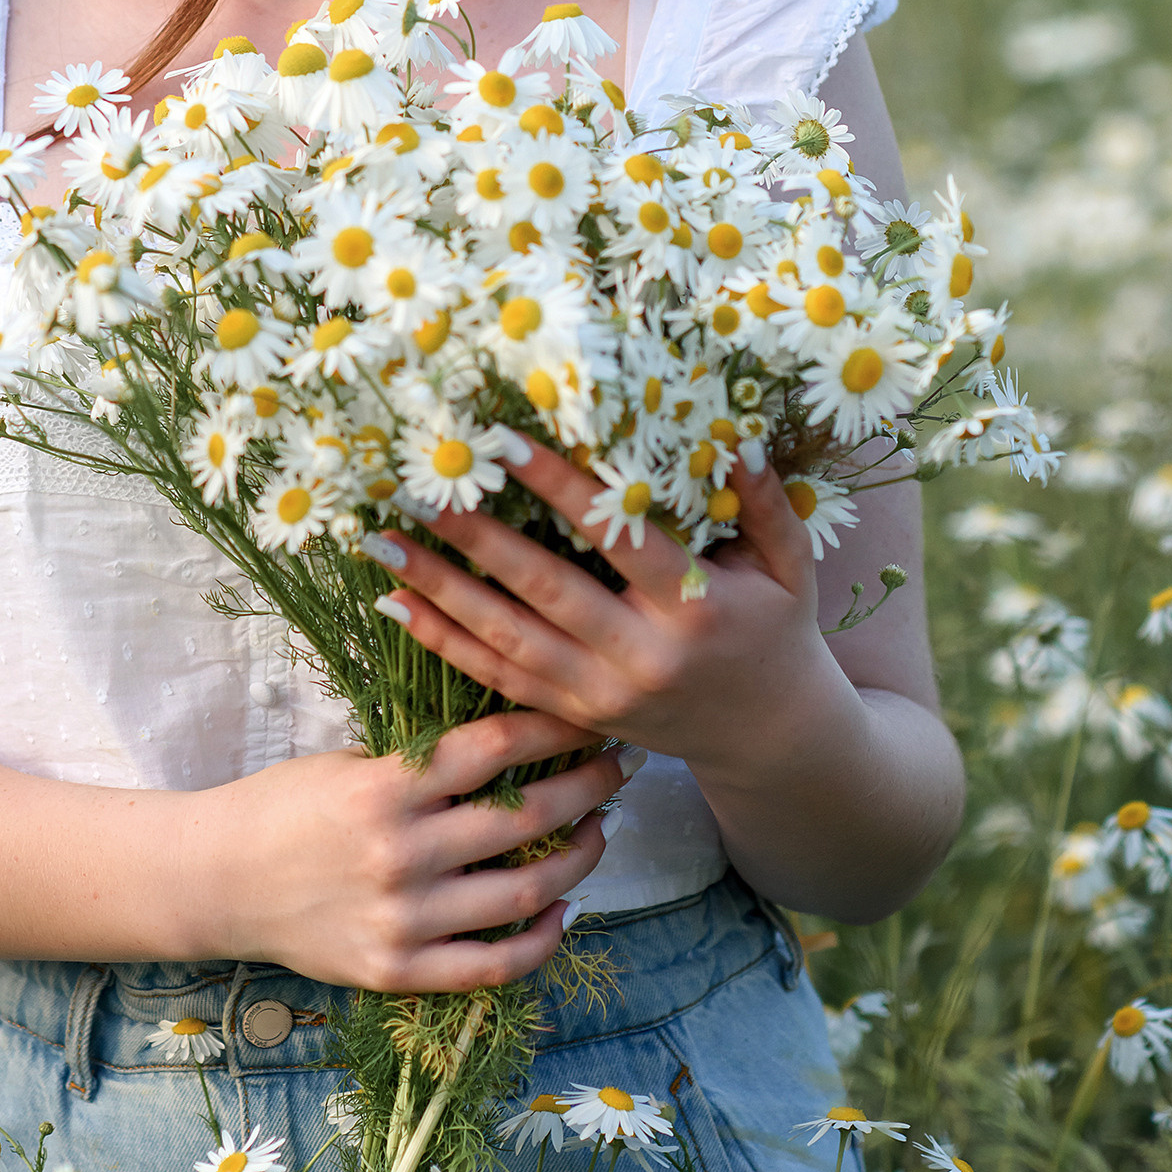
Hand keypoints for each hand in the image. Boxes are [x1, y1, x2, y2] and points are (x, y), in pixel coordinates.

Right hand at [186, 705, 628, 991]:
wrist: (215, 880)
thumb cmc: (283, 806)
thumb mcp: (347, 760)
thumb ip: (421, 758)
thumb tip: (513, 734)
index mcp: (385, 786)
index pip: (496, 748)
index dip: (556, 728)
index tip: (591, 716)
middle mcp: (399, 853)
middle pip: (526, 818)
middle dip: (587, 787)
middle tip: (617, 767)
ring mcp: (402, 919)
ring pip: (525, 893)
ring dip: (578, 859)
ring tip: (598, 832)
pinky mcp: (397, 970)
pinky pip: (493, 963)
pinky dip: (541, 940)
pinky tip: (561, 911)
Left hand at [370, 439, 854, 778]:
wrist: (769, 736)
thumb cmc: (777, 631)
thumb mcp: (789, 566)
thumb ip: (764, 502)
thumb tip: (735, 434)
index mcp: (692, 608)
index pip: (617, 539)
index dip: (561, 491)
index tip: (506, 443)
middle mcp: (640, 656)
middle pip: (544, 590)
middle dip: (475, 539)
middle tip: (419, 492)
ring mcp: (601, 694)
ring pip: (507, 640)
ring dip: (439, 591)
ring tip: (382, 544)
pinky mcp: (575, 716)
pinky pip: (499, 680)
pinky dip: (443, 644)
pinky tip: (395, 606)